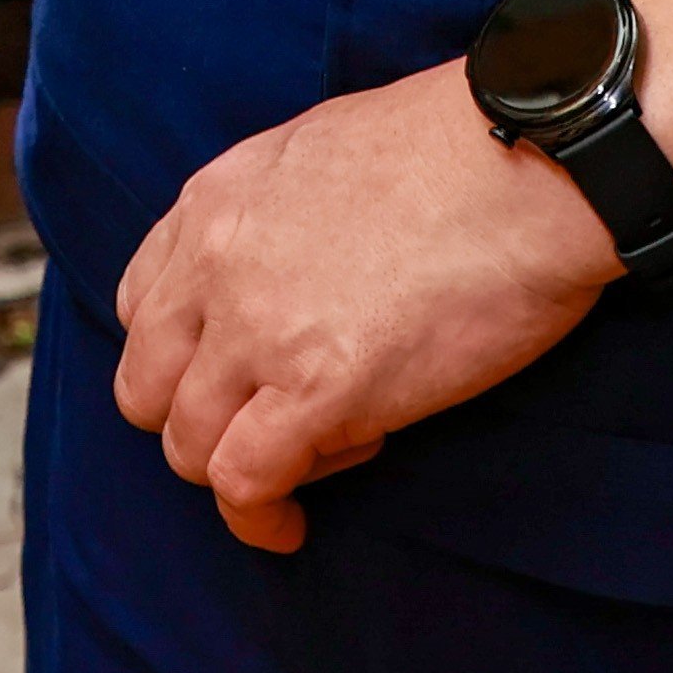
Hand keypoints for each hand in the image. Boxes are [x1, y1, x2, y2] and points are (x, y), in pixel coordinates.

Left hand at [110, 65, 620, 553]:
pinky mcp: (319, 391)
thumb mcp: (321, 150)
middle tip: (261, 433)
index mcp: (216, 203)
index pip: (142, 309)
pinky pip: (244, 482)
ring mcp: (260, 332)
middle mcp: (216, 268)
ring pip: (187, 446)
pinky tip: (293, 522)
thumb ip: (275, 214)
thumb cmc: (459, 149)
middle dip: (195, 424)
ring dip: (233, 474)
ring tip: (303, 470)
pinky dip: (260, 516)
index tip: (234, 375)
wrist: (530, 164)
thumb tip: (290, 268)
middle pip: (145, 389)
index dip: (184, 357)